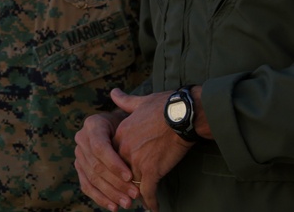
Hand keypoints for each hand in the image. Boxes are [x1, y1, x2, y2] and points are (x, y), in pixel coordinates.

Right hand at [74, 101, 140, 210]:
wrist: (122, 129)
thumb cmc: (131, 122)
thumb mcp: (130, 112)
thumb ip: (125, 103)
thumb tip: (115, 92)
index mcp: (92, 124)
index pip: (100, 147)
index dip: (114, 163)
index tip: (130, 176)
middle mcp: (81, 139)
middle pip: (96, 166)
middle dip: (116, 183)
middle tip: (133, 194)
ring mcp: (78, 155)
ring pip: (92, 177)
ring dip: (110, 193)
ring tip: (127, 204)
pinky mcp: (80, 169)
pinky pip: (86, 185)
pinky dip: (100, 197)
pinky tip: (113, 206)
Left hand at [112, 88, 194, 210]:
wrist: (181, 113)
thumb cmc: (164, 105)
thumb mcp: (140, 101)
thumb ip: (124, 101)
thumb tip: (113, 92)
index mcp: (121, 134)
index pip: (111, 156)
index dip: (116, 166)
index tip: (120, 173)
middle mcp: (124, 149)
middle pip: (118, 173)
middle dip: (121, 185)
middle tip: (125, 195)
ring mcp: (137, 161)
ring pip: (131, 185)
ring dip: (134, 195)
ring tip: (137, 202)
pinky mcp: (152, 170)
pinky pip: (148, 192)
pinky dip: (151, 202)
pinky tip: (154, 209)